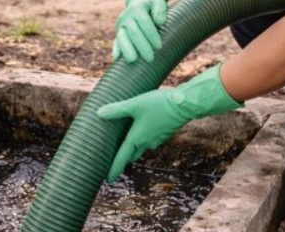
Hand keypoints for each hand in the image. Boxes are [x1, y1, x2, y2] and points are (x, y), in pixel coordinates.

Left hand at [96, 65, 242, 181]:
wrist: (185, 105)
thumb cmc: (159, 105)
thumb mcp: (135, 104)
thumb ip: (117, 109)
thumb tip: (99, 113)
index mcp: (137, 138)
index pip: (122, 158)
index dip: (114, 168)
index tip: (108, 179)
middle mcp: (147, 142)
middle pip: (132, 153)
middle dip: (124, 157)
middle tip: (115, 158)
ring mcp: (157, 139)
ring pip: (142, 146)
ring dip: (134, 146)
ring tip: (127, 140)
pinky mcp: (164, 133)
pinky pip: (151, 139)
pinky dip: (144, 137)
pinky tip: (143, 127)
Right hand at [113, 0, 165, 62]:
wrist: (138, 2)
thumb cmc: (151, 5)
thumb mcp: (157, 2)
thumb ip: (160, 9)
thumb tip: (160, 22)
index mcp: (137, 9)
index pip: (144, 22)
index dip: (151, 34)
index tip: (159, 46)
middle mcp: (127, 17)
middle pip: (133, 32)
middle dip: (142, 46)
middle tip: (150, 58)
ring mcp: (120, 26)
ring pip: (122, 37)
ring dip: (127, 49)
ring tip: (133, 60)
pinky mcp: (118, 33)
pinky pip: (116, 42)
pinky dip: (116, 50)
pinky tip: (117, 59)